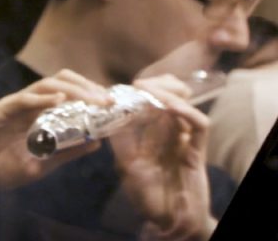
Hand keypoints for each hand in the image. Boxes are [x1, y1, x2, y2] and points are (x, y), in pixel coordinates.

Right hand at [0, 69, 110, 188]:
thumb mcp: (35, 166)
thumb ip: (64, 154)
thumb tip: (97, 143)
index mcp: (39, 116)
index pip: (70, 95)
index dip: (93, 96)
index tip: (116, 106)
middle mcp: (29, 105)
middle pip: (63, 81)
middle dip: (89, 88)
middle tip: (110, 103)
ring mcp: (13, 106)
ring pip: (47, 84)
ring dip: (74, 90)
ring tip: (94, 100)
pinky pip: (23, 99)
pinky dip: (42, 97)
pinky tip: (60, 101)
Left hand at [110, 75, 213, 240]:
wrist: (170, 222)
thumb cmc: (148, 197)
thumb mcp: (128, 166)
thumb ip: (121, 143)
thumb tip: (105, 118)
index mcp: (154, 135)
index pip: (151, 104)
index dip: (141, 91)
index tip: (123, 86)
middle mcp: (171, 134)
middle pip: (172, 97)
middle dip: (158, 85)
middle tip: (140, 83)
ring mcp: (186, 141)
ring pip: (186, 105)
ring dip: (169, 93)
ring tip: (151, 89)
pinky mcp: (199, 152)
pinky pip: (200, 126)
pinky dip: (187, 112)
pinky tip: (170, 106)